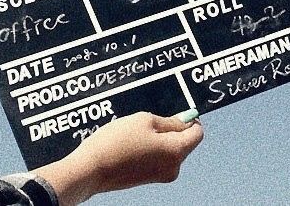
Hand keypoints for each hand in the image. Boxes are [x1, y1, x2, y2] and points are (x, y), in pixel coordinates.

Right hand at [35, 111, 202, 204]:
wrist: (92, 168)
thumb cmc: (117, 141)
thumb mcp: (144, 120)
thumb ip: (169, 121)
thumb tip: (186, 121)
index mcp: (176, 151)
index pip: (197, 133)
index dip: (189, 118)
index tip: (174, 111)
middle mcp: (173, 167)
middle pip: (184, 142)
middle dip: (171, 128)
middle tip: (147, 119)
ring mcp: (161, 175)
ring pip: (169, 149)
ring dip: (158, 138)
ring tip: (135, 131)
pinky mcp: (148, 178)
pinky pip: (157, 158)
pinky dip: (150, 148)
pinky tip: (130, 143)